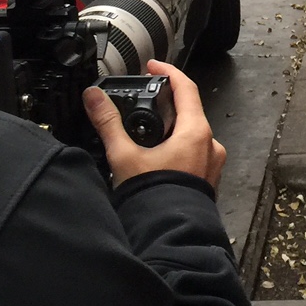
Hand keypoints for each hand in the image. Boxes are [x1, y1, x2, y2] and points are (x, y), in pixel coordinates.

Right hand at [84, 61, 226, 188]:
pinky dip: (176, 147)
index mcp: (196, 133)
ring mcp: (212, 164)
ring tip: (144, 132)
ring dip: (170, 128)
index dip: (168, 72)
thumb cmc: (154, 200)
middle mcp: (210, 146)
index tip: (153, 66)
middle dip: (165, 103)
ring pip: (191, 134)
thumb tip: (94, 98)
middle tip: (143, 99)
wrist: (170, 239)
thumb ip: (108, 123)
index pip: (186, 88)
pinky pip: (193, 153)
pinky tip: (156, 157)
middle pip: (189, 111)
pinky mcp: (206, 180)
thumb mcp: (124, 156)